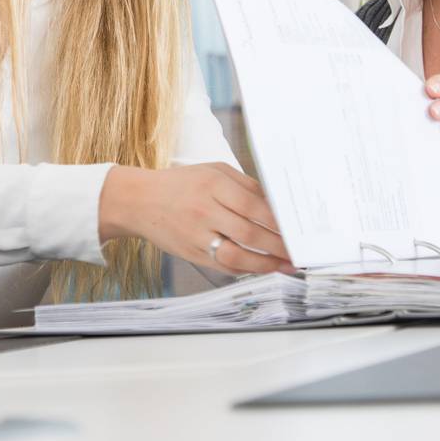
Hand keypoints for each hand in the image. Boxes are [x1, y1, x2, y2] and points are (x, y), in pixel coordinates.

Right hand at [98, 162, 295, 275]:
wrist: (139, 201)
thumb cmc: (181, 183)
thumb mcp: (212, 171)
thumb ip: (244, 185)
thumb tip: (275, 204)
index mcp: (213, 185)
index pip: (253, 205)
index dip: (278, 220)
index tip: (297, 227)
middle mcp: (205, 211)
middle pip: (249, 232)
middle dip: (279, 244)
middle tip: (300, 250)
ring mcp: (197, 236)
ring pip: (238, 256)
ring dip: (266, 263)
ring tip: (286, 264)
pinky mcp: (193, 254)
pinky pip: (224, 266)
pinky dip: (247, 269)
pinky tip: (263, 268)